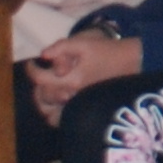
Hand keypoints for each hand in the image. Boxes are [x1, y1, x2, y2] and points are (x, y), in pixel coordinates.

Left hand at [23, 30, 143, 123]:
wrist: (131, 63)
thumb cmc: (107, 51)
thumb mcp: (84, 43)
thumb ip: (61, 47)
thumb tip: (43, 55)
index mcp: (72, 80)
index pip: (40, 80)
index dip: (31, 69)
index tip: (32, 62)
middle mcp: (73, 96)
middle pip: (43, 95)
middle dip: (38, 82)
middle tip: (40, 72)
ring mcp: (79, 105)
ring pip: (49, 111)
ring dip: (43, 99)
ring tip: (46, 88)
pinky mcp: (84, 109)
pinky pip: (61, 120)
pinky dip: (54, 113)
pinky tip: (55, 102)